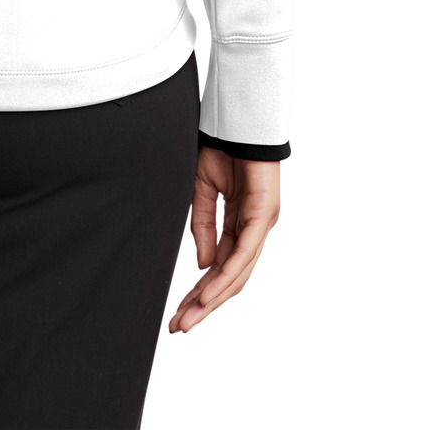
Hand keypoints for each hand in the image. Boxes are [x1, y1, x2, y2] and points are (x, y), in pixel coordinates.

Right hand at [168, 146, 280, 332]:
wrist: (237, 118)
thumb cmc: (222, 147)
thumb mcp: (202, 190)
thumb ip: (204, 227)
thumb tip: (203, 265)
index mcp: (239, 223)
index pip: (219, 266)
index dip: (199, 290)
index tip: (179, 312)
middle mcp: (253, 229)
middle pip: (229, 277)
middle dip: (204, 304)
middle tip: (181, 326)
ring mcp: (261, 224)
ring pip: (237, 272)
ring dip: (213, 298)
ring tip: (191, 317)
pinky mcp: (264, 215)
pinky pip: (243, 253)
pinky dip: (225, 275)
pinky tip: (209, 292)